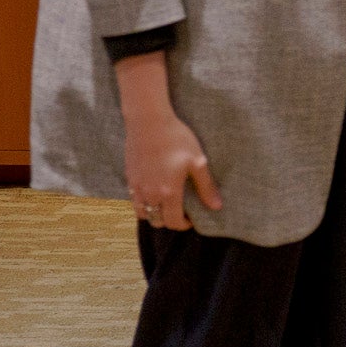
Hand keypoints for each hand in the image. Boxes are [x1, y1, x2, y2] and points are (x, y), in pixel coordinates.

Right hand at [115, 52, 221, 229]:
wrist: (149, 121)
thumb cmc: (176, 139)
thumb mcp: (197, 162)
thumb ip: (206, 187)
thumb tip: (216, 207)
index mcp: (168, 192)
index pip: (173, 222)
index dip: (184, 225)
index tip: (192, 219)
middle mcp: (149, 194)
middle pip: (157, 221)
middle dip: (169, 221)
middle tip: (180, 212)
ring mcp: (136, 186)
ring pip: (142, 213)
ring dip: (154, 213)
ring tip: (165, 203)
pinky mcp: (129, 176)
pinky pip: (133, 199)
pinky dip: (143, 202)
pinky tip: (153, 190)